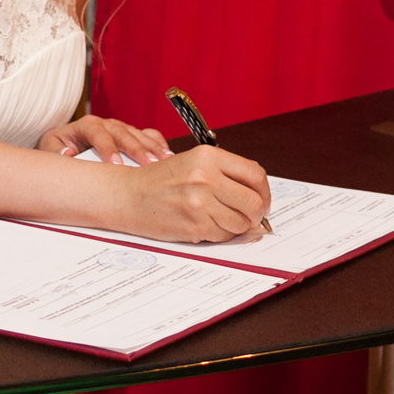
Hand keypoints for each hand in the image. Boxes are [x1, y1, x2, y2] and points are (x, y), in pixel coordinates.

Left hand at [40, 114, 170, 165]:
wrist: (64, 146)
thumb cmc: (58, 149)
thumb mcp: (50, 148)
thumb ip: (56, 150)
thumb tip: (68, 153)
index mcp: (85, 125)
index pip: (97, 131)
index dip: (107, 147)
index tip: (116, 164)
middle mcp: (105, 124)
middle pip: (122, 132)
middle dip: (136, 148)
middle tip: (148, 164)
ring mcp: (120, 129)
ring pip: (137, 133)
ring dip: (151, 147)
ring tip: (164, 161)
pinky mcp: (130, 136)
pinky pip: (147, 135)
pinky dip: (158, 144)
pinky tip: (168, 155)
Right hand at [111, 146, 271, 243]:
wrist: (129, 196)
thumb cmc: (161, 180)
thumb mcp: (194, 162)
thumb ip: (226, 174)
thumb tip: (259, 196)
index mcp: (208, 156)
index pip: (255, 174)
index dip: (264, 191)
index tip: (261, 199)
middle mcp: (206, 177)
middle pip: (254, 202)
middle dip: (256, 214)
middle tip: (249, 216)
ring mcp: (200, 203)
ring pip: (242, 223)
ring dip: (237, 226)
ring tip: (220, 218)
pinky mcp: (195, 226)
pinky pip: (224, 236)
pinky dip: (221, 234)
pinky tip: (206, 224)